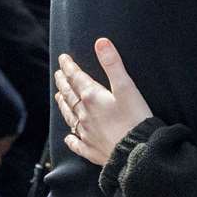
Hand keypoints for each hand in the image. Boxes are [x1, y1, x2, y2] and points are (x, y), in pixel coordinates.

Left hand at [53, 39, 152, 166]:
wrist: (137, 153)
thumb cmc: (135, 119)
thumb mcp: (126, 87)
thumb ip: (113, 64)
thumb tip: (101, 42)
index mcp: (92, 98)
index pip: (76, 78)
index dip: (69, 67)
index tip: (63, 59)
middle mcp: (85, 115)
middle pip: (70, 96)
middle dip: (63, 83)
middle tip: (58, 75)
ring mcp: (87, 134)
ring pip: (70, 116)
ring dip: (63, 105)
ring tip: (59, 97)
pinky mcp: (92, 150)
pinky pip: (77, 144)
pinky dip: (71, 139)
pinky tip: (69, 138)